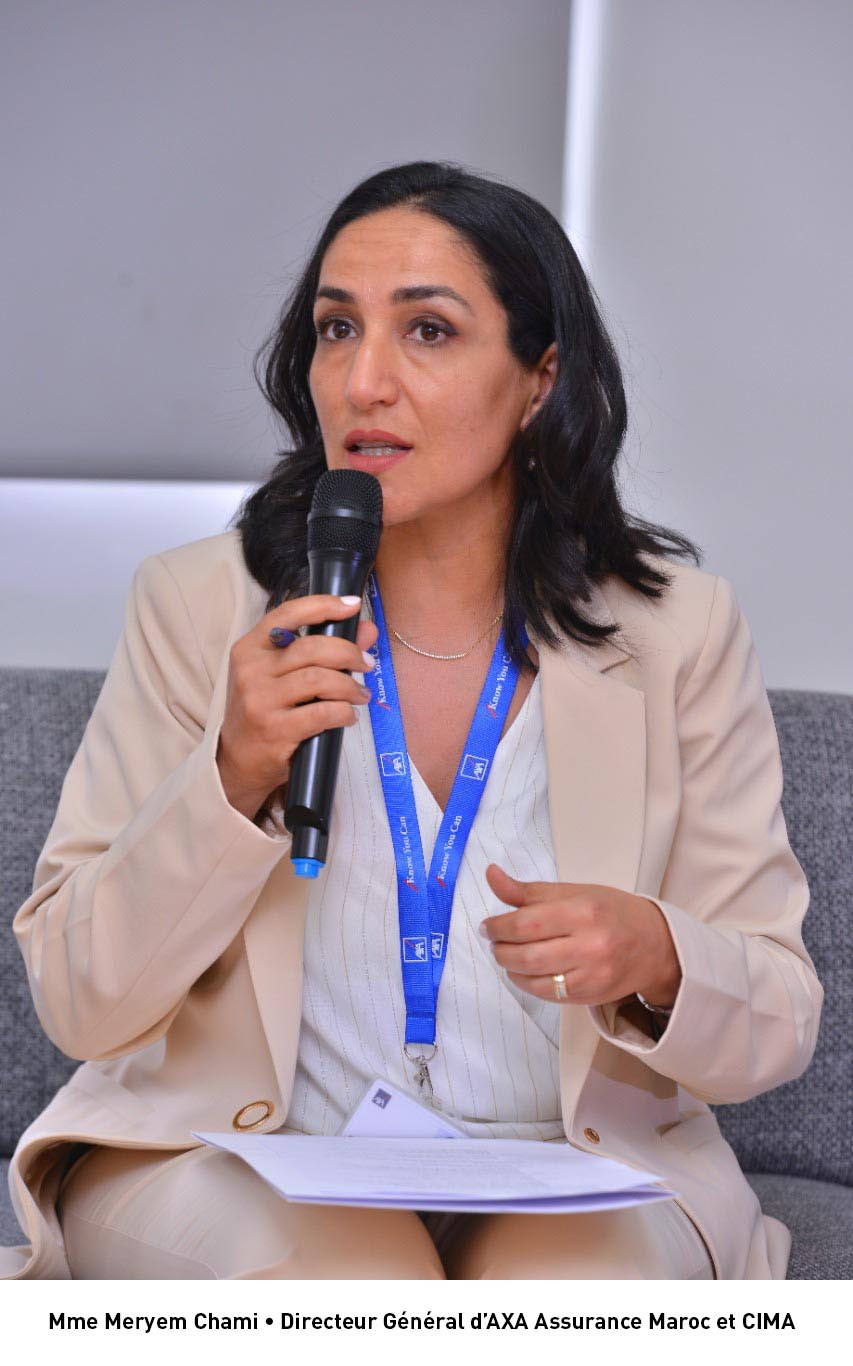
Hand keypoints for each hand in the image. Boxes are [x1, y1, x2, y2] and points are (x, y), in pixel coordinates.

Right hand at [216, 594, 378, 819]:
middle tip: (366, 664)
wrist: (238, 760)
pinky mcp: (275, 730)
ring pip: (320, 680)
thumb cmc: (264, 710)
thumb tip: (367, 630)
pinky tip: (347, 716)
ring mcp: (261, 701)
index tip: (351, 606)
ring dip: (350, 687)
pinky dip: (344, 712)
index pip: (287, 614)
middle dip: (349, 653)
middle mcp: (251, 671)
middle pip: (312, 648)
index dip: (323, 605)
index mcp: (249, 648)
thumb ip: (322, 649)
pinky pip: (323, 713)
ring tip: (360, 695)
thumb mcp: (282, 675)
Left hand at [480, 865, 681, 1008]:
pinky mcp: (591, 996)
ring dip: (511, 969)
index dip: (498, 927)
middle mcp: (590, 945)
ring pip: (534, 979)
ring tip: (509, 956)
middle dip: (501, 950)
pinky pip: (548, 994)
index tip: (488, 926)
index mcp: (582, 911)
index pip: (526, 923)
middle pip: (526, 955)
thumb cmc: (610, 912)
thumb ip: (528, 891)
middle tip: (495, 942)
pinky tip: (527, 971)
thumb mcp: (572, 892)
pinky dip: (529, 983)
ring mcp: (592, 975)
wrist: (654, 944)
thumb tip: (492, 875)